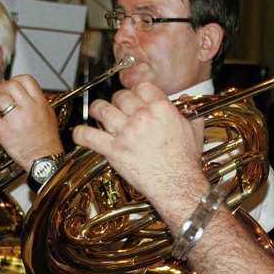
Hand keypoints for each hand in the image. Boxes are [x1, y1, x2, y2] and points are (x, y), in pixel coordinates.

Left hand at [0, 74, 63, 170]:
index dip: (15, 80)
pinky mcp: (7, 133)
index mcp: (40, 104)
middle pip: (11, 85)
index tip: (10, 86)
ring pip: (0, 98)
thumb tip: (26, 97)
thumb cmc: (48, 142)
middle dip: (1, 88)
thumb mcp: (49, 117)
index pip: (27, 80)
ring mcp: (18, 120)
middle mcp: (30, 108)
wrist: (46, 160)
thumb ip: (38, 104)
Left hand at [72, 83, 207, 217]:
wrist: (177, 185)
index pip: (142, 88)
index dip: (136, 91)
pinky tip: (79, 133)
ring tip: (97, 112)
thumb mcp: (194, 132)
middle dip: (118, 100)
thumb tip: (186, 100)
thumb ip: (189, 113)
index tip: (134, 97)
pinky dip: (81, 133)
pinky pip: (90, 136)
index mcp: (161, 109)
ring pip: (102, 110)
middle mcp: (142, 117)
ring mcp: (126, 133)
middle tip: (117, 107)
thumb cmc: (185, 162)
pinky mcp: (114, 150)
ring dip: (97, 109)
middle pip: (121, 97)